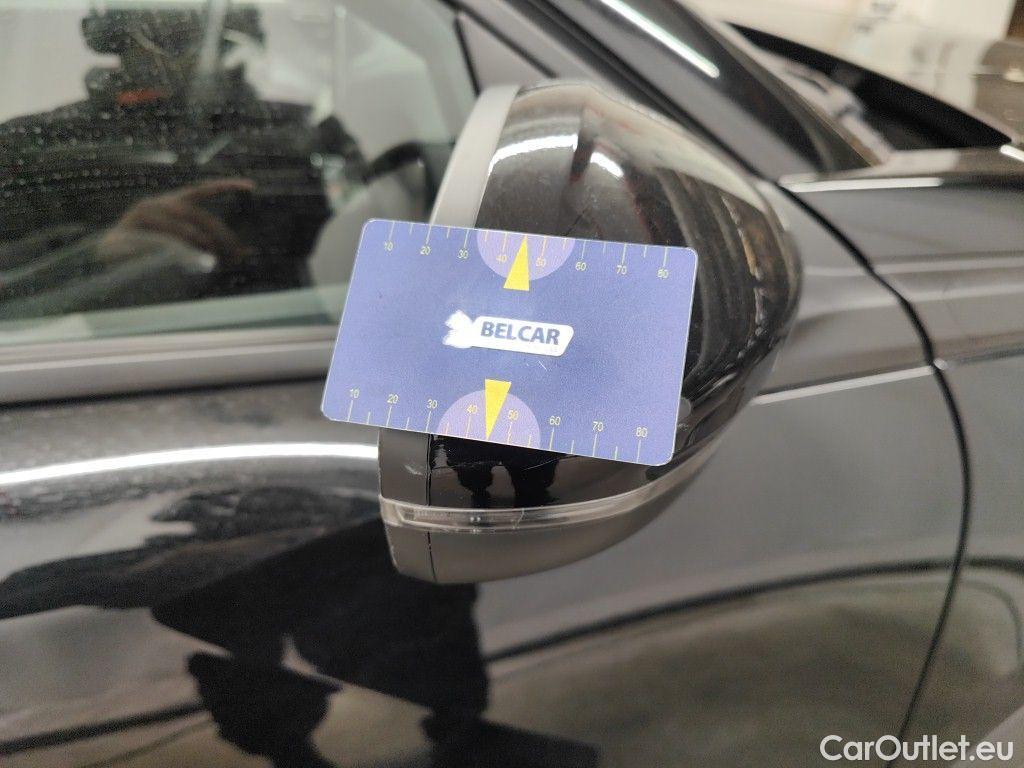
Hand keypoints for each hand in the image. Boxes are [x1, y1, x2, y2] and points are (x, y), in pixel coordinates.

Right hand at [100, 178, 254, 261]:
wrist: (107, 263)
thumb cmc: (149, 256)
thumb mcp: (182, 249)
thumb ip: (208, 247)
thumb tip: (244, 254)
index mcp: (173, 204)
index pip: (203, 191)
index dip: (226, 186)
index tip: (251, 186)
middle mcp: (160, 203)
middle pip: (199, 214)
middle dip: (221, 235)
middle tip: (237, 254)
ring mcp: (145, 212)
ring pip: (184, 227)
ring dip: (203, 244)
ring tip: (214, 261)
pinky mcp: (134, 227)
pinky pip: (164, 239)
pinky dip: (181, 252)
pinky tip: (194, 261)